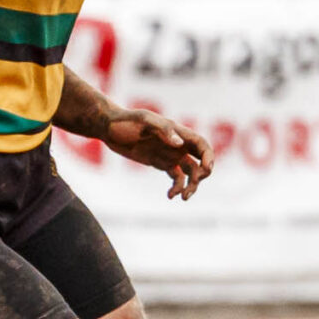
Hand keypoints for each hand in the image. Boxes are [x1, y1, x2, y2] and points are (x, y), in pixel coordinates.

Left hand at [100, 107, 215, 198]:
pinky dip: (176, 187)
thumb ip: (163, 130)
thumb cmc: (126, 121)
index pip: (201, 145)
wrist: (109, 128)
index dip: (208, 157)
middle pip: (200, 160)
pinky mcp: (161, 163)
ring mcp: (171, 155)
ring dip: (191, 185)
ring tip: (183, 197)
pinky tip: (170, 196)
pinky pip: (176, 177)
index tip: (207, 170)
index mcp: (178, 132)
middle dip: (202, 174)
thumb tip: (180, 144)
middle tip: (193, 185)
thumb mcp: (144, 121)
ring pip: (190, 172)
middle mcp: (178, 144)